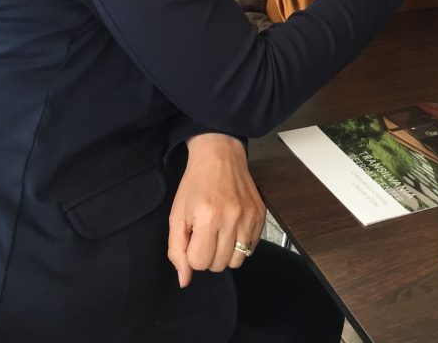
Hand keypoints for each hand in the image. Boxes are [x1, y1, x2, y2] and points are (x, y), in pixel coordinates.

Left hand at [167, 133, 265, 287]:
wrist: (220, 156)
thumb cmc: (195, 185)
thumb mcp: (176, 215)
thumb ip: (177, 249)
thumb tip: (185, 280)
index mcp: (208, 217)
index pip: (199, 262)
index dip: (192, 253)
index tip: (192, 236)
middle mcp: (232, 218)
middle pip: (219, 265)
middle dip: (208, 254)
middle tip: (205, 234)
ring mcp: (250, 217)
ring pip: (237, 261)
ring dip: (225, 253)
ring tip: (219, 234)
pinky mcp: (261, 216)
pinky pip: (251, 248)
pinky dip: (240, 244)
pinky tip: (232, 228)